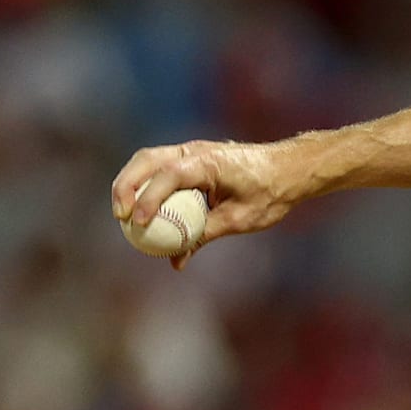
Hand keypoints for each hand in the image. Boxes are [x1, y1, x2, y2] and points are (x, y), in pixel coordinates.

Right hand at [111, 140, 296, 270]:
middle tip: (121, 217)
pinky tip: (139, 207)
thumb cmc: (270, 193)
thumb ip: (205, 235)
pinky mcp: (190, 158)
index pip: (169, 176)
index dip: (150, 199)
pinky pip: (159, 168)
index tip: (140, 222)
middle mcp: (195, 150)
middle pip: (147, 160)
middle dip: (126, 186)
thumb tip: (176, 259)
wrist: (290, 169)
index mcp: (209, 161)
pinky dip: (144, 184)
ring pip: (148, 160)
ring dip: (130, 183)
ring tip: (122, 213)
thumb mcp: (240, 219)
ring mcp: (191, 151)